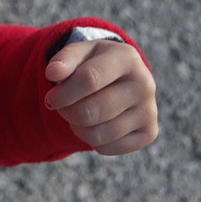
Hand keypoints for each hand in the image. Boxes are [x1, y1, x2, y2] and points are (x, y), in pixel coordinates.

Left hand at [43, 40, 157, 155]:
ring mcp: (149, 110)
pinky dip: (92, 141)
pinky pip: (108, 148)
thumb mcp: (80, 53)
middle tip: (63, 107)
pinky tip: (94, 125)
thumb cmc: (95, 64)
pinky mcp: (149, 132)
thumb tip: (52, 72)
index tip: (51, 98)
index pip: (89, 79)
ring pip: (98, 134)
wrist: (122, 77)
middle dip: (67, 112)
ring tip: (78, 114)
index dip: (63, 93)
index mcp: (127, 58)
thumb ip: (64, 59)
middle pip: (92, 111)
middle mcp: (144, 84)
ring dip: (77, 128)